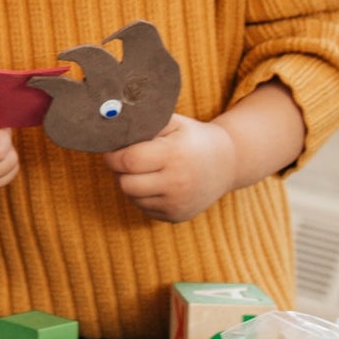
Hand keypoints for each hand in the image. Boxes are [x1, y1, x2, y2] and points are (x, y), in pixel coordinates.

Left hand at [105, 113, 236, 222]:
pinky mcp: (176, 216)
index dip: (113, 155)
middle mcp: (176, 183)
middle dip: (119, 171)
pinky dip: (143, 196)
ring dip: (130, 184)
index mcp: (173, 155)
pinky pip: (144, 208)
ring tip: (144, 170)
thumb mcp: (173, 122)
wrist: (228, 163)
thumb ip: (144, 123)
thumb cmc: (193, 138)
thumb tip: (112, 123)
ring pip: (132, 197)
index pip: (128, 161)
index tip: (111, 149)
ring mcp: (177, 203)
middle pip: (125, 183)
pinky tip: (156, 183)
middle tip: (126, 160)